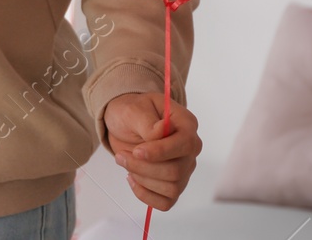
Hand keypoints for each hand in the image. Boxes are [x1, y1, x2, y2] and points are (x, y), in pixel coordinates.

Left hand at [105, 92, 200, 210]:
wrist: (123, 122)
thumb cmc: (131, 112)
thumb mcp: (133, 109)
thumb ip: (147, 121)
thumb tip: (160, 131)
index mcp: (186, 124)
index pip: (185, 145)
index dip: (161, 152)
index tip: (137, 151)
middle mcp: (190, 148)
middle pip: (175, 171)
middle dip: (143, 167)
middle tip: (122, 156)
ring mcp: (184, 168)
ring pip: (171, 188)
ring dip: (142, 178)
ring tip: (125, 162)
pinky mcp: (173, 183)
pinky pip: (166, 202)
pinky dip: (146, 195)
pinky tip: (132, 179)